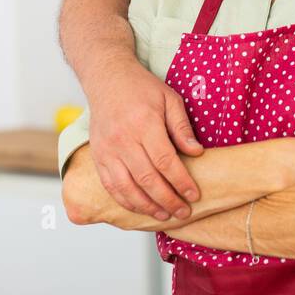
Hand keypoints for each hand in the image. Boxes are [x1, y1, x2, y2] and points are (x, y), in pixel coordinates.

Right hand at [88, 61, 203, 220]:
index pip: (165, 161)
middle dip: (168, 199)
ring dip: (147, 206)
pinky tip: (141, 208)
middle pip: (147, 179)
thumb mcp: (170, 99)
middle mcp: (123, 140)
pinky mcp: (98, 157)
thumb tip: (196, 153)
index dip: (181, 181)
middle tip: (183, 211)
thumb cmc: (141, 88)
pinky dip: (126, 201)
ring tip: (165, 215)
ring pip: (127, 188)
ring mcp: (107, 150)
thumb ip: (182, 127)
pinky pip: (111, 186)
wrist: (107, 79)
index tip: (194, 194)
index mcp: (144, 124)